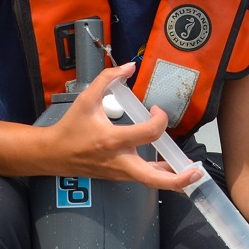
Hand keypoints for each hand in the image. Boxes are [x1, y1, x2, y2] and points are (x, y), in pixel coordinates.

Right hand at [38, 62, 198, 191]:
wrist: (53, 154)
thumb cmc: (71, 128)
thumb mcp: (86, 100)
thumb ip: (107, 79)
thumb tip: (130, 66)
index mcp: (112, 141)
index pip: (148, 133)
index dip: (160, 119)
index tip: (156, 110)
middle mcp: (119, 161)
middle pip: (152, 178)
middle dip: (177, 179)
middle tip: (195, 173)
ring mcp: (120, 173)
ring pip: (150, 182)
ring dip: (173, 180)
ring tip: (192, 174)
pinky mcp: (120, 177)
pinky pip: (144, 179)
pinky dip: (160, 175)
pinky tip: (173, 168)